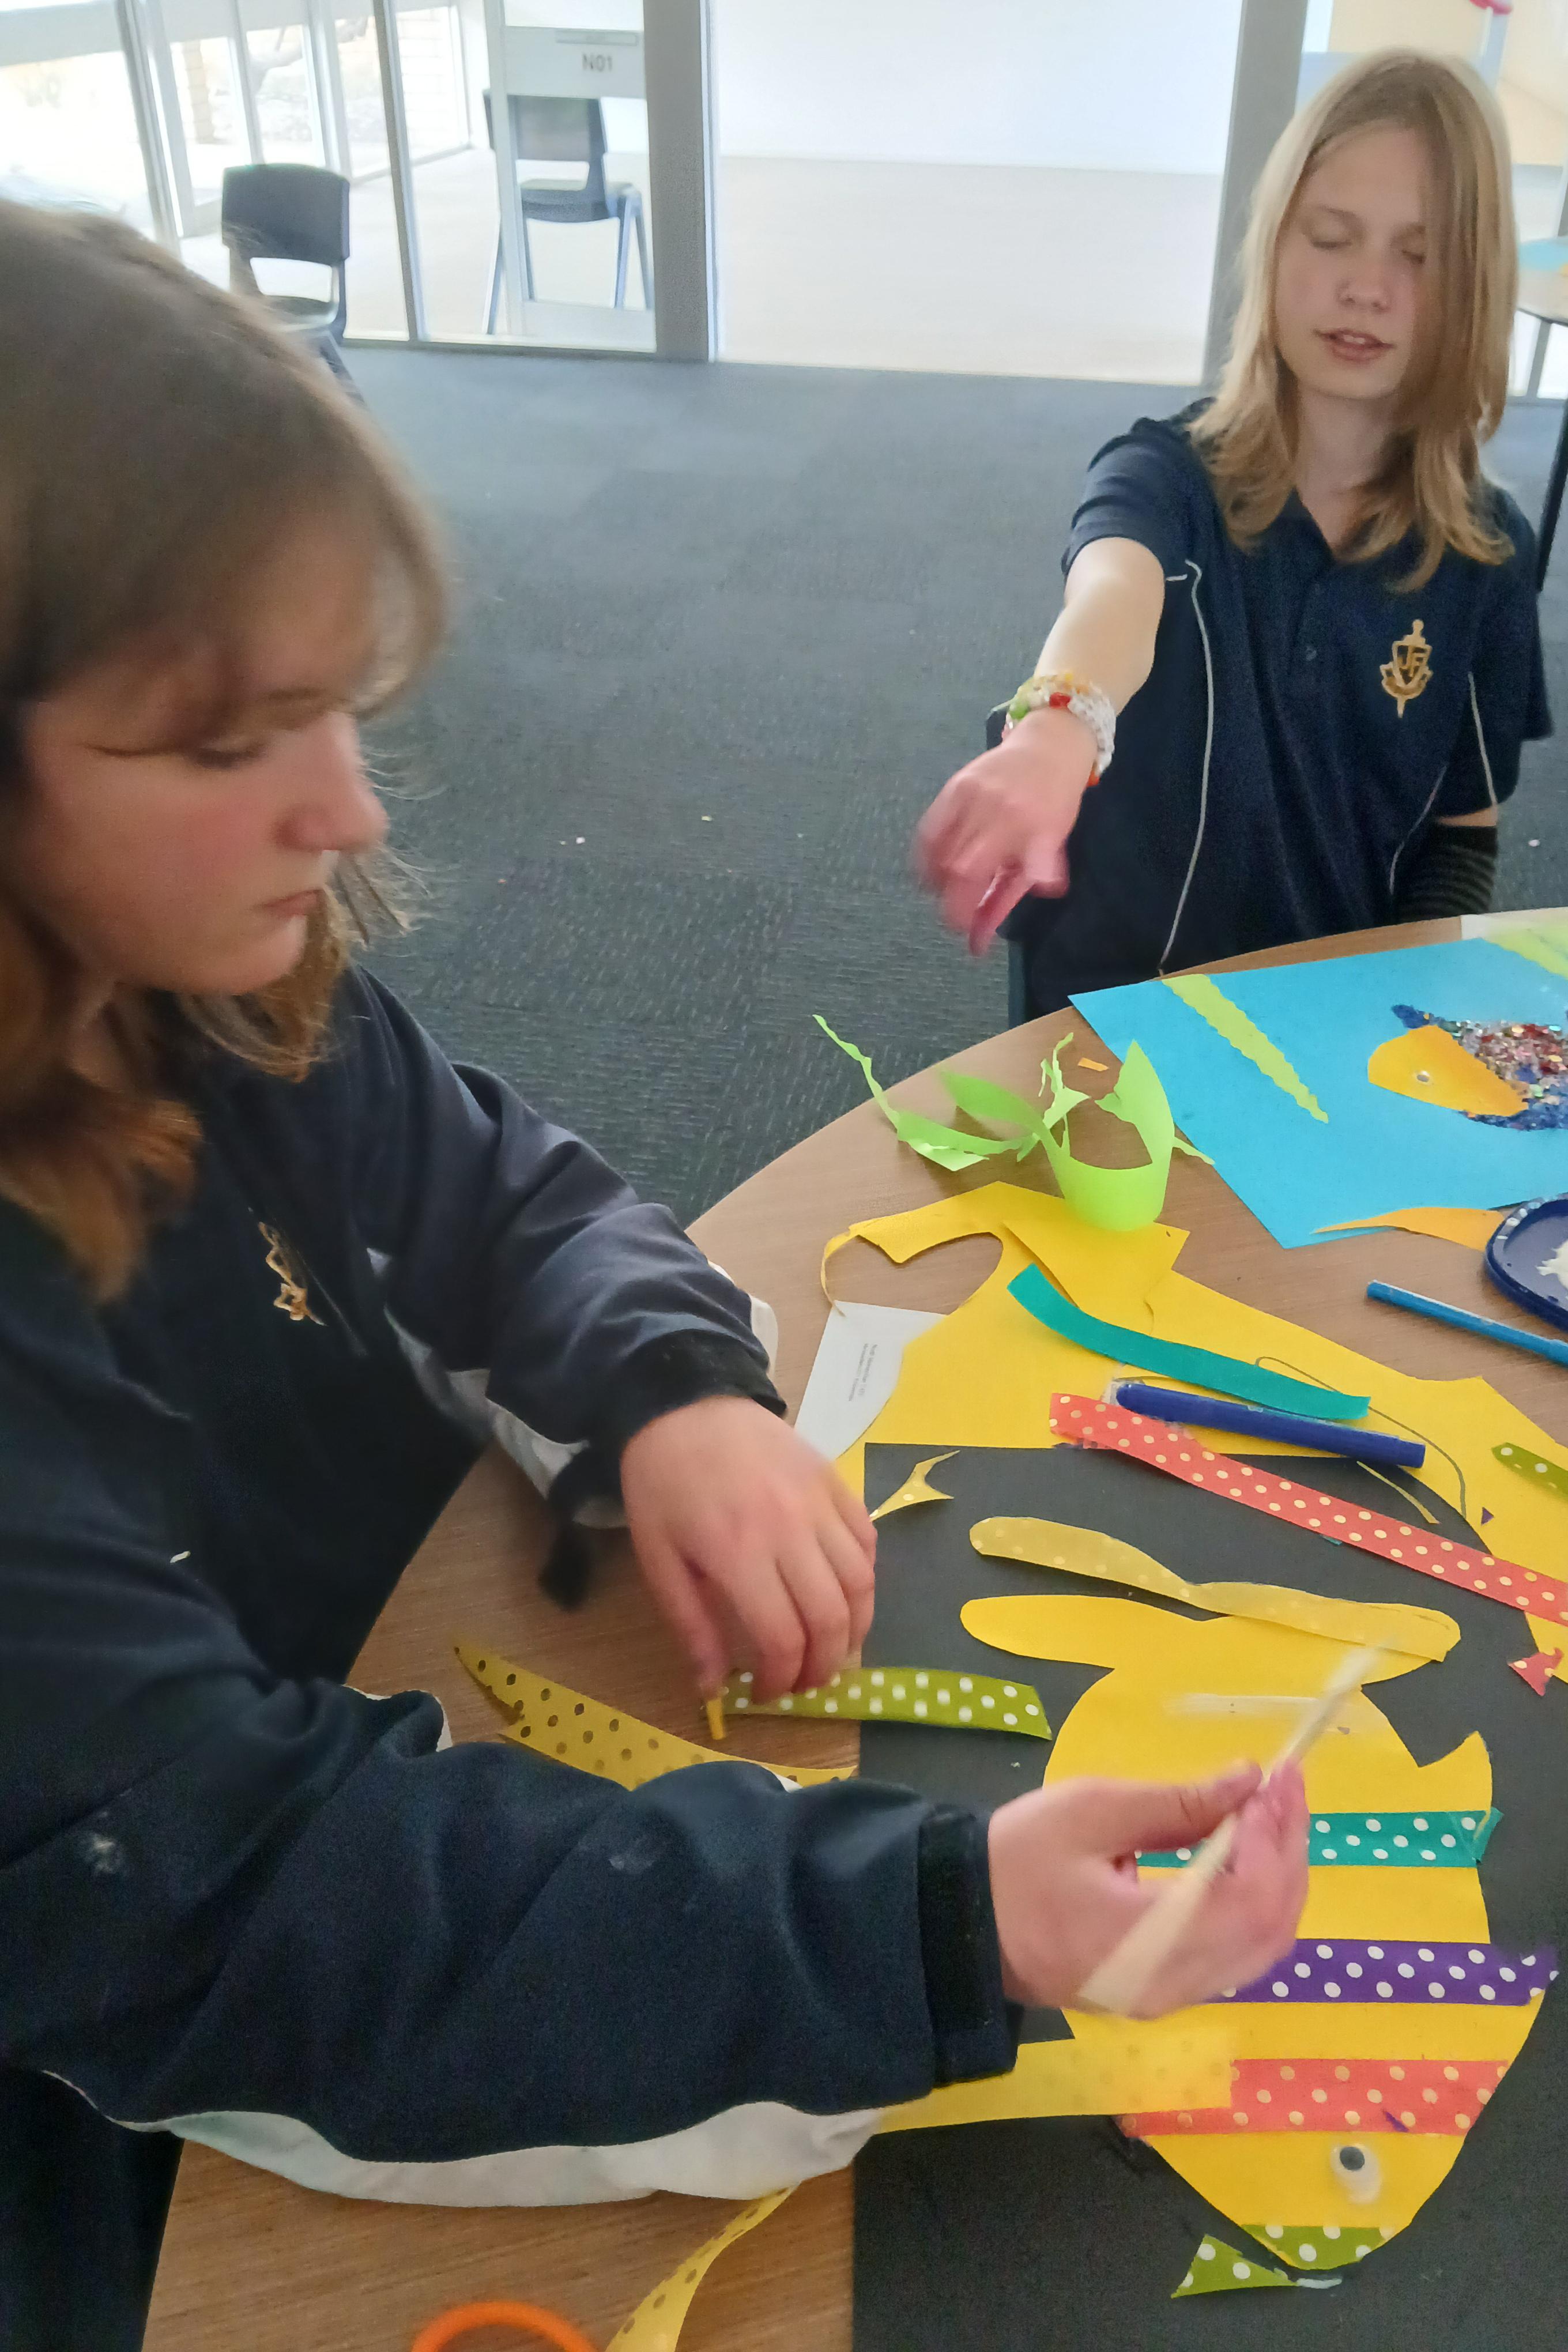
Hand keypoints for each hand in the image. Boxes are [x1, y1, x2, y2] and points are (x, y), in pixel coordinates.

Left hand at [620, 1397, 875, 1700]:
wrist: (685, 1403)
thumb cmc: (663, 1485)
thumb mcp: (659, 1560)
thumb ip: (691, 1627)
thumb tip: (714, 1689)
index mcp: (738, 1553)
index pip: (784, 1638)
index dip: (783, 1677)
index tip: (769, 1690)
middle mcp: (790, 1530)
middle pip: (832, 1618)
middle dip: (825, 1665)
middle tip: (806, 1679)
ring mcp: (819, 1502)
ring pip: (862, 1582)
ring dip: (855, 1628)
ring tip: (833, 1647)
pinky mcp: (835, 1481)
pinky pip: (867, 1540)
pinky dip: (864, 1578)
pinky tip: (844, 1595)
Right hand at [913, 705, 1096, 955]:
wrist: (1050, 745)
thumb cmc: (1055, 801)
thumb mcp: (1048, 848)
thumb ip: (1014, 888)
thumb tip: (985, 933)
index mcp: (1024, 828)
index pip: (976, 875)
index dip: (961, 908)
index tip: (961, 930)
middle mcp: (992, 810)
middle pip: (953, 865)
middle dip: (947, 900)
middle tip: (953, 917)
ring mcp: (969, 795)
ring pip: (935, 848)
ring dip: (933, 880)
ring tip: (942, 894)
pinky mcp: (954, 786)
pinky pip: (929, 827)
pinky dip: (924, 855)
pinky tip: (929, 869)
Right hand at [987, 1763, 1308, 2017]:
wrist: (962, 1923)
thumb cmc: (1016, 1860)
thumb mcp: (1092, 1811)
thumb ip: (1177, 1802)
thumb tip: (1247, 1781)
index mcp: (1150, 1940)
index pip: (1251, 1898)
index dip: (1277, 1836)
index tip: (1277, 1777)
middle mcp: (1171, 1983)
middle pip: (1271, 1928)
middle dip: (1289, 1852)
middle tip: (1283, 1788)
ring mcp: (1168, 1996)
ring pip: (1260, 1947)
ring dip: (1277, 1877)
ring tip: (1269, 1813)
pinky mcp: (1159, 1992)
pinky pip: (1233, 1954)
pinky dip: (1253, 1902)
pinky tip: (1242, 1854)